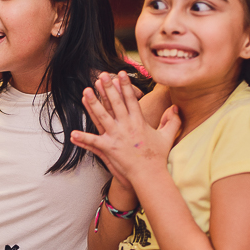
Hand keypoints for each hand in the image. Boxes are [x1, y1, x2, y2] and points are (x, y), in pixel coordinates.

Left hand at [72, 71, 180, 186]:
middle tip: (102, 75)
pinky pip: (93, 142)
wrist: (150, 175)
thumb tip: (176, 107)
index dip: (125, 86)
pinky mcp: (109, 148)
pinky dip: (83, 138)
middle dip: (108, 88)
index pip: (131, 100)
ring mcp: (117, 137)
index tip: (121, 74)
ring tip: (86, 91)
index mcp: (139, 122)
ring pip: (102, 116)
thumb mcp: (167, 137)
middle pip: (116, 103)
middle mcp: (127, 126)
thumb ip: (172, 121)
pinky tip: (72, 133)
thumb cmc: (158, 157)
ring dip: (93, 104)